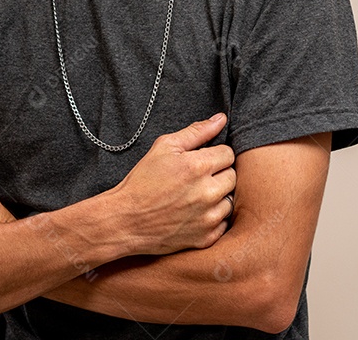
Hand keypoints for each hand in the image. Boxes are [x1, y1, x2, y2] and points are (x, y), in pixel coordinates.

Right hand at [111, 113, 236, 254]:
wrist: (125, 220)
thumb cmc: (142, 181)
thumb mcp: (164, 147)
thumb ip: (196, 131)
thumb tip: (221, 119)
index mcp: (198, 166)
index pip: (228, 154)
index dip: (214, 155)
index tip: (201, 161)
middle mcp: (207, 193)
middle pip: (233, 176)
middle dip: (218, 174)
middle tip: (196, 179)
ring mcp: (208, 218)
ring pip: (230, 201)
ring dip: (217, 197)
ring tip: (194, 197)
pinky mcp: (206, 238)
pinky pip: (223, 223)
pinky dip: (212, 218)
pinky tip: (194, 214)